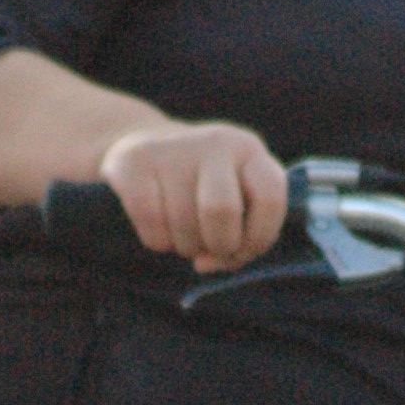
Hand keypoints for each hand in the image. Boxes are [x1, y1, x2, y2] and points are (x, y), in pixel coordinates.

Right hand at [100, 121, 289, 273]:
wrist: (145, 148)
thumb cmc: (202, 191)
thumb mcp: (236, 206)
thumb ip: (240, 243)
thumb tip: (205, 263)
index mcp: (250, 151)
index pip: (269, 198)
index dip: (259, 237)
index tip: (242, 250)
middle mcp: (216, 141)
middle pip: (222, 210)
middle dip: (218, 245)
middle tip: (210, 247)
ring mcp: (173, 147)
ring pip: (183, 222)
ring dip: (185, 246)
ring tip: (184, 235)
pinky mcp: (134, 160)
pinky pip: (150, 221)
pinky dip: (158, 241)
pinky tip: (160, 231)